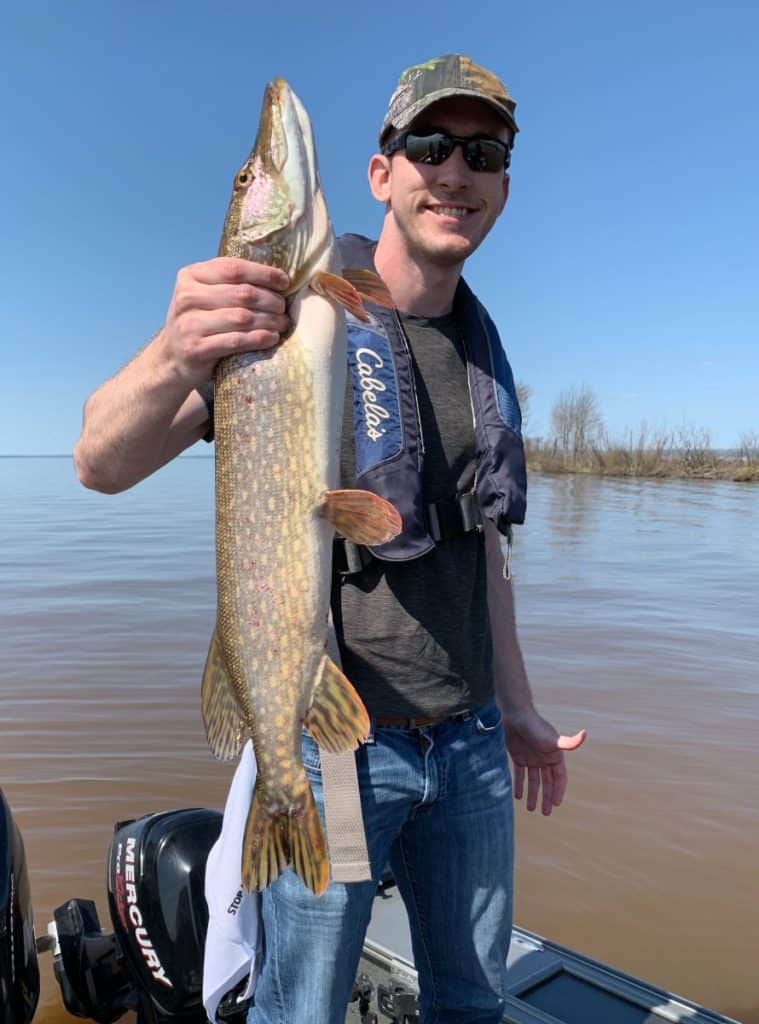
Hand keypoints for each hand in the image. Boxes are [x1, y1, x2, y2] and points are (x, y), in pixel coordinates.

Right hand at [159, 257, 290, 385]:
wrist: (171, 358)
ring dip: (270, 321)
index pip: (234, 268)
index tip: (284, 282)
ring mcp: (190, 323)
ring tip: (282, 324)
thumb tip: (275, 278)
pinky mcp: (196, 349)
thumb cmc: (198, 322)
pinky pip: (237, 340)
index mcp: (191, 276)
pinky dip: (259, 338)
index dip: (264, 274)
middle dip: (271, 300)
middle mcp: (187, 297)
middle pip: (242, 293)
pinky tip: (271, 338)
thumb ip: (229, 283)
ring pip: (243, 317)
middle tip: (284, 309)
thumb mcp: (204, 295)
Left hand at [503, 707, 585, 815]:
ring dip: (533, 794)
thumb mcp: (551, 738)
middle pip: (547, 782)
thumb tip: (584, 734)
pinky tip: (517, 796)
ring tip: (530, 809)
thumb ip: (568, 741)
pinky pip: (520, 774)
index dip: (558, 791)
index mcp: (555, 756)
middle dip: (546, 797)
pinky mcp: (519, 756)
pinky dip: (519, 784)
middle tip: (545, 813)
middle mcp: (544, 759)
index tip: (556, 804)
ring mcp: (531, 758)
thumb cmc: (535, 726)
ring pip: (533, 780)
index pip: (559, 778)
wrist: (516, 715)